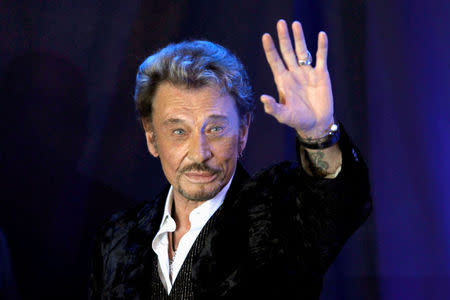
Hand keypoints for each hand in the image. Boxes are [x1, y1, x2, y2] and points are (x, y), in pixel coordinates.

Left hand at [261, 19, 333, 137]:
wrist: (316, 124)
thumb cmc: (297, 121)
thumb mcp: (283, 116)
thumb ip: (273, 108)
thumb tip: (263, 98)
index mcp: (283, 81)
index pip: (275, 61)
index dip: (270, 49)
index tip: (265, 36)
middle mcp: (293, 73)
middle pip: (287, 51)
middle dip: (284, 38)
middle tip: (280, 22)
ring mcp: (307, 73)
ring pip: (302, 51)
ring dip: (299, 38)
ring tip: (295, 24)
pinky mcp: (321, 75)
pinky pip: (321, 57)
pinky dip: (322, 47)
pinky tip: (322, 35)